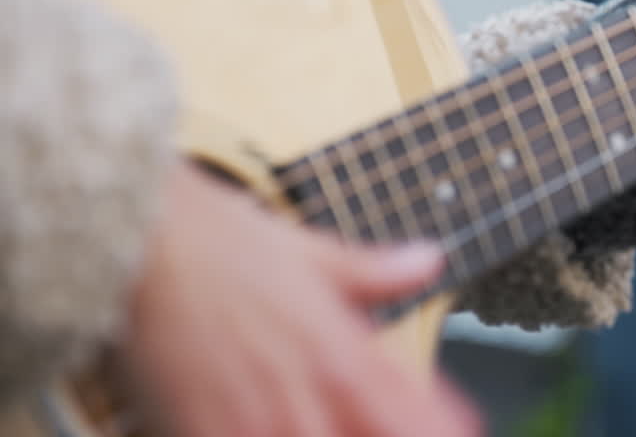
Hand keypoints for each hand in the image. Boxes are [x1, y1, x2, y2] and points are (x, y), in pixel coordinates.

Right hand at [123, 162, 482, 436]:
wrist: (145, 245)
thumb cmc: (225, 245)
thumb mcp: (313, 255)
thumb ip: (377, 271)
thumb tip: (429, 259)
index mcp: (347, 356)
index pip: (419, 417)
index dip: (444, 428)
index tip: (463, 430)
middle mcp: (312, 397)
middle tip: (394, 427)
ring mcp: (261, 424)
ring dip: (335, 436)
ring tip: (327, 424)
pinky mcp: (207, 433)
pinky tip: (275, 430)